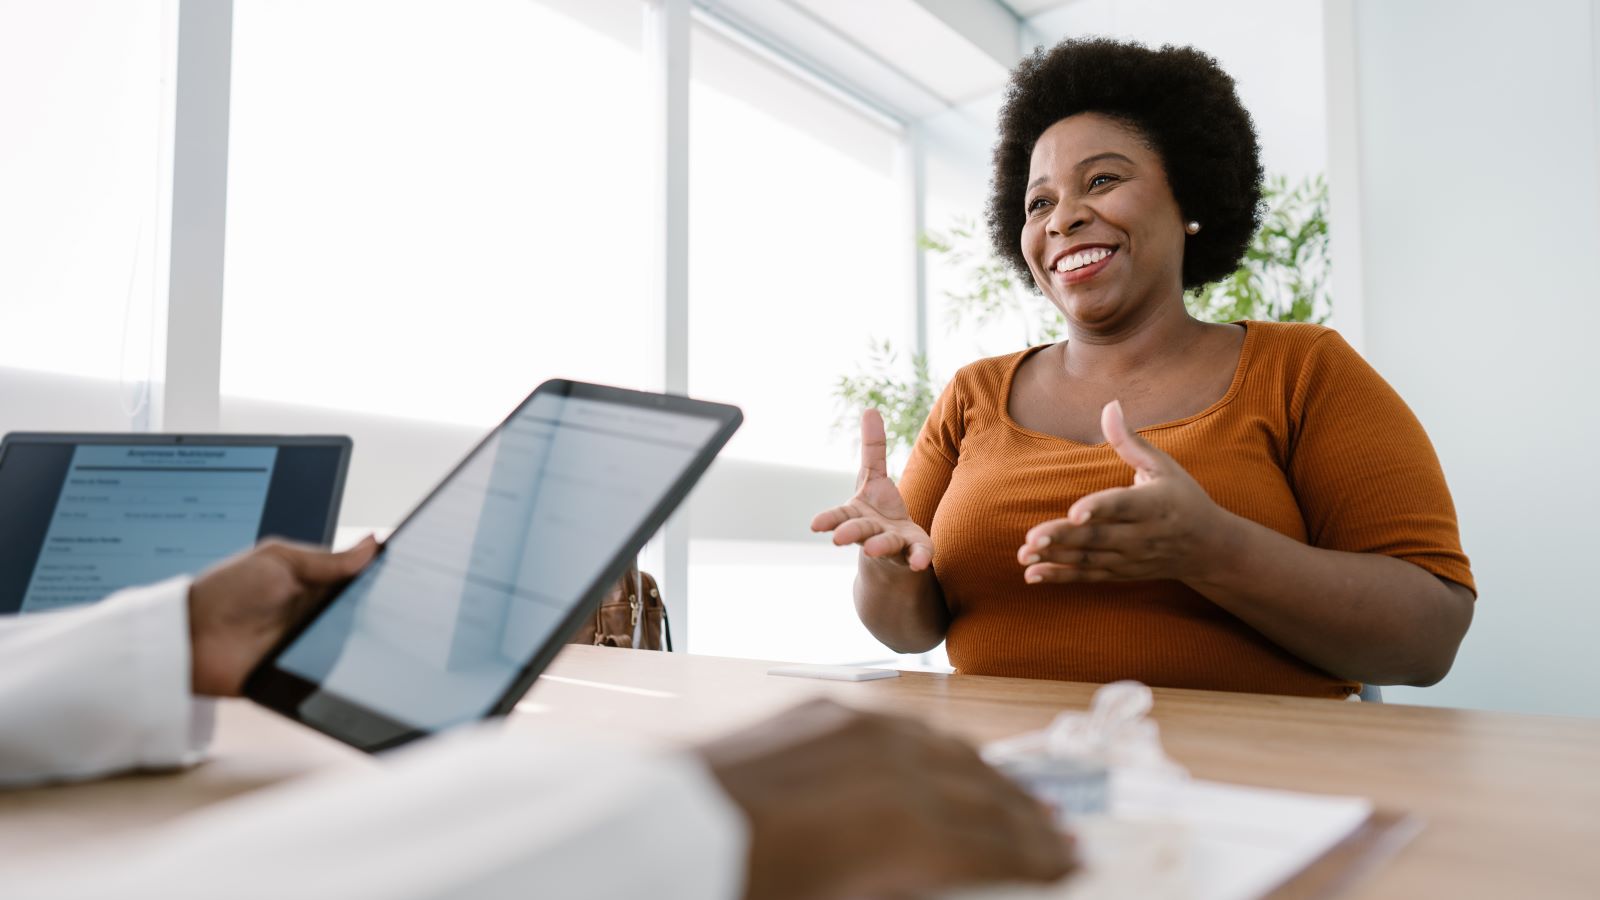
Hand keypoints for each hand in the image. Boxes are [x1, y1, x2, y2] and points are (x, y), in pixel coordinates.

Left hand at [188, 536, 378, 695]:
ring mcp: (310, 642)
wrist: (190, 642)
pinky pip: (334, 670)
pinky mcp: (303, 671)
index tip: (401, 570)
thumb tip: (372, 543)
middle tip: (394, 601)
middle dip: (377, 605)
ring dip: (362, 635)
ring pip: (353, 639)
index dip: (377, 574)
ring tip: (381, 628)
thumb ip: (326, 559)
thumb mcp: (277, 561)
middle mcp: (314, 611)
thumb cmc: (225, 592)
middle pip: (360, 609)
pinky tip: (357, 656)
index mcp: (310, 582)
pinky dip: (345, 665)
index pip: (356, 577)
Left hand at [699, 699, 1074, 899]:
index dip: (1042, 860)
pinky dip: (937, 748)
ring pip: (950, 750)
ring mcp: (861, 730)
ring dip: (989, 778)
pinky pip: (903, 727)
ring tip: (1016, 802)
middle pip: (985, 794)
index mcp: (911, 833)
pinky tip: (947, 762)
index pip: (1000, 846)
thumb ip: (917, 887)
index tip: (1073, 868)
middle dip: (1027, 819)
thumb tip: (967, 878)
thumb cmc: (752, 886)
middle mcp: (897, 768)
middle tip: (1061, 840)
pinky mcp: (826, 712)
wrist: (659, 831)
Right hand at [810, 409, 933, 570]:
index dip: (829, 520)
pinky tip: (921, 563)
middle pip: (859, 531)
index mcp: (857, 514)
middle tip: (838, 538)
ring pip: (885, 544)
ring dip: (878, 546)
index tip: (815, 525)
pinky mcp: (913, 552)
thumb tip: (869, 408)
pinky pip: (918, 555)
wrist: (894, 550)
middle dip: (849, 533)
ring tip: (872, 549)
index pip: (840, 516)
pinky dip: (919, 559)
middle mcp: (871, 531)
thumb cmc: (879, 509)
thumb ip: (872, 448)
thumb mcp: (874, 477)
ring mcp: (892, 544)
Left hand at [1017, 399, 1227, 584]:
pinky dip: (1060, 576)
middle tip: (1031, 537)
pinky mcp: (1121, 572)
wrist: (1209, 549)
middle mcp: (1141, 535)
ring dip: (1054, 558)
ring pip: (1089, 559)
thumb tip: (1110, 406)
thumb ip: (1130, 441)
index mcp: (1152, 504)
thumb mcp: (1164, 466)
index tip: (1074, 512)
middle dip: (1064, 538)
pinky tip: (1032, 575)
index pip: (1121, 506)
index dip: (1098, 509)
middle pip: (1098, 536)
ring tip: (1024, 554)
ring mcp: (1130, 557)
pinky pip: (1088, 576)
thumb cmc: (1183, 498)